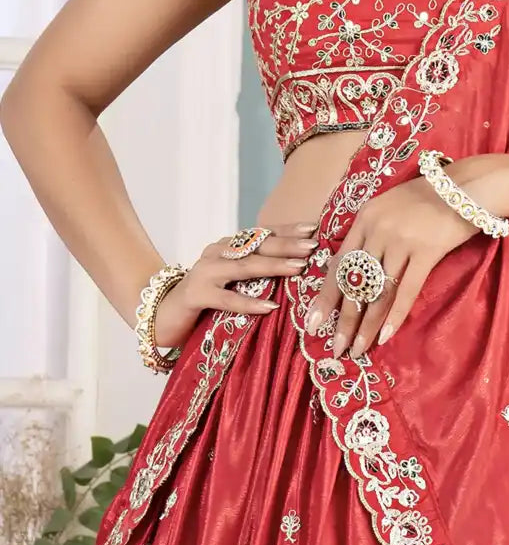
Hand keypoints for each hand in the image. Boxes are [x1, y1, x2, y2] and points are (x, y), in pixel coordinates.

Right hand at [154, 221, 318, 348]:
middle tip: (312, 245)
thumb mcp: (233, 282)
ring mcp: (205, 272)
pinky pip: (227, 299)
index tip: (312, 229)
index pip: (262, 234)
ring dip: (273, 266)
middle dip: (287, 244)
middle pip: (256, 245)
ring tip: (298, 268)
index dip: (286, 231)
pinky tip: (269, 306)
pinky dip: (249, 303)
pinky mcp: (195, 295)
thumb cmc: (204, 299)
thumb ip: (256, 273)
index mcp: (228, 246)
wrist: (160, 315)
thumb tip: (297, 269)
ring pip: (244, 267)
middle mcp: (217, 252)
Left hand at [305, 156, 505, 361]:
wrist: (469, 185)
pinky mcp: (426, 251)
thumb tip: (357, 269)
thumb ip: (372, 233)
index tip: (313, 322)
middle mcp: (377, 230)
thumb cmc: (430, 196)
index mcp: (365, 218)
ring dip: (366, 325)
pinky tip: (385, 336)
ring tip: (357, 349)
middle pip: (355, 283)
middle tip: (335, 347)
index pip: (338, 264)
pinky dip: (395, 316)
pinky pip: (406, 291)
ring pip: (377, 292)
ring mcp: (401, 241)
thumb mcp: (390, 206)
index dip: (325, 296)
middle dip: (343, 319)